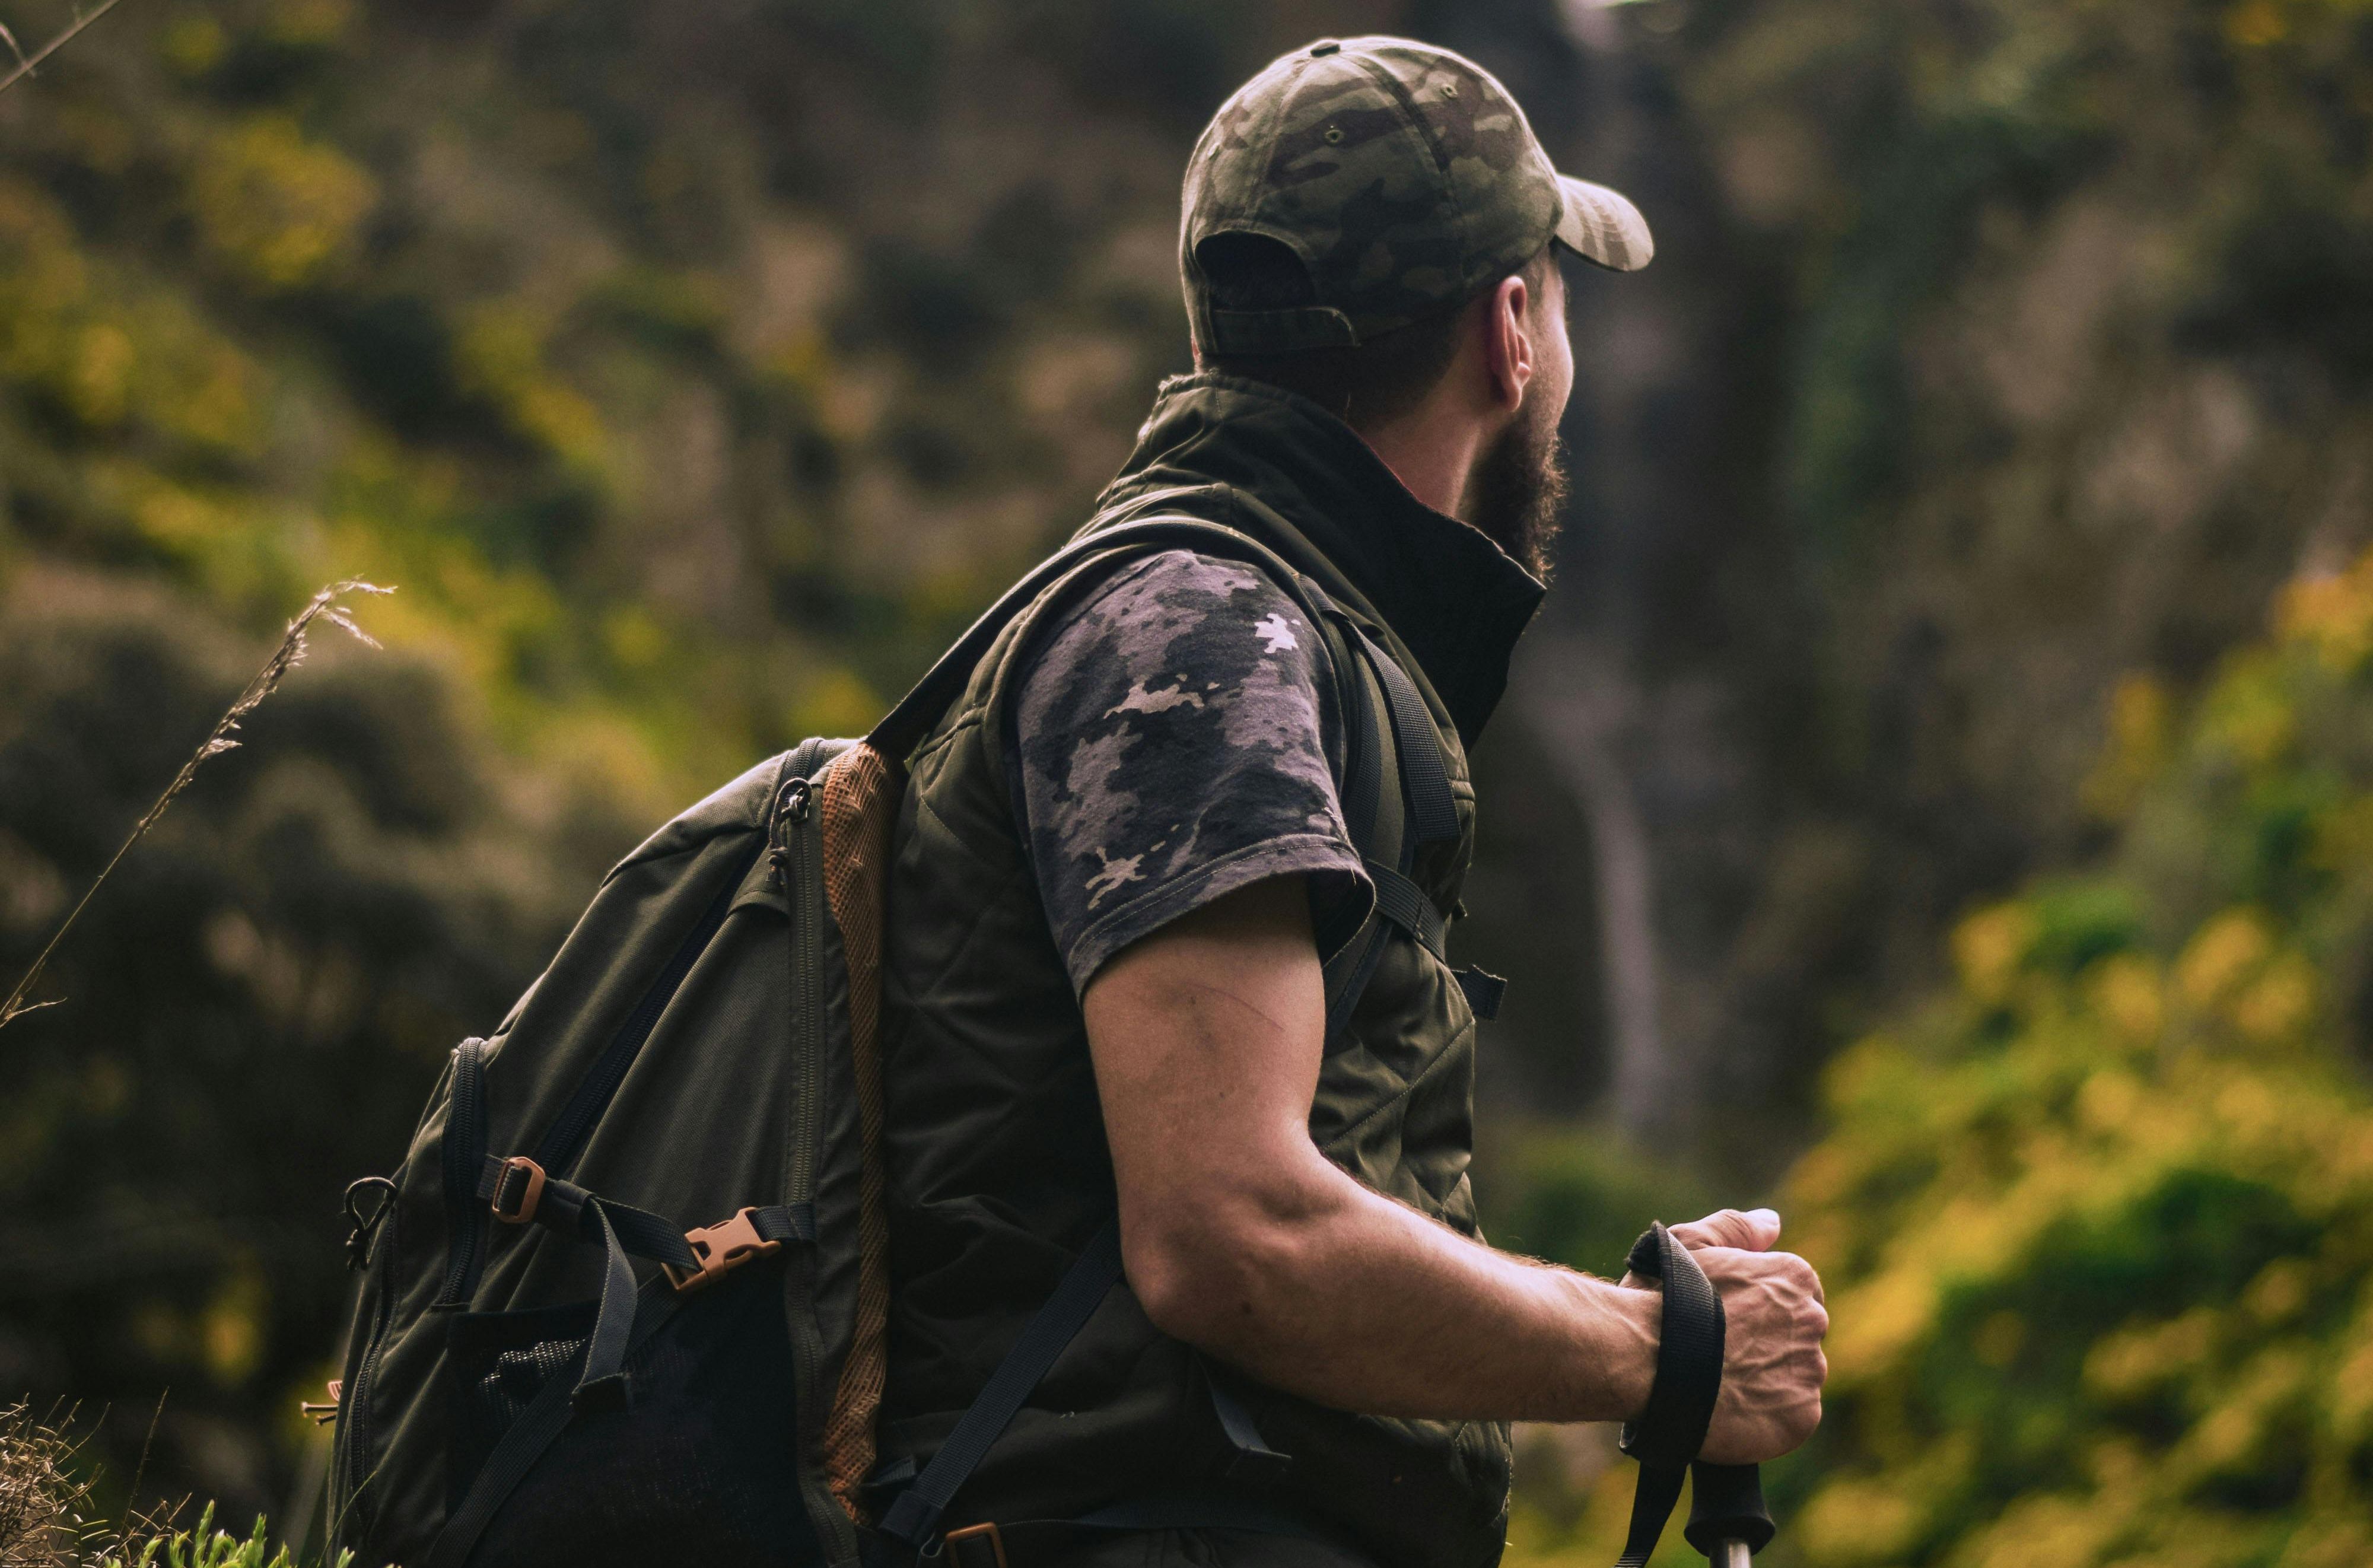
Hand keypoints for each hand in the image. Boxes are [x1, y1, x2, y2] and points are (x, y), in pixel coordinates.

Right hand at [1626, 1208, 1827, 1465]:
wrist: (1641, 1359)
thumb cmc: (1659, 1297)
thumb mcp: (1689, 1243)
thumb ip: (1736, 1228)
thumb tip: (1772, 1223)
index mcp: (1794, 1277)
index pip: (1794, 1295)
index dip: (1758, 1309)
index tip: (1726, 1321)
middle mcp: (1812, 1321)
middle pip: (1797, 1337)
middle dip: (1765, 1344)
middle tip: (1719, 1354)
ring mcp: (1808, 1371)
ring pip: (1795, 1378)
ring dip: (1766, 1381)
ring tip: (1718, 1384)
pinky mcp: (1800, 1418)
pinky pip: (1791, 1418)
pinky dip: (1766, 1417)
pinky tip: (1729, 1408)